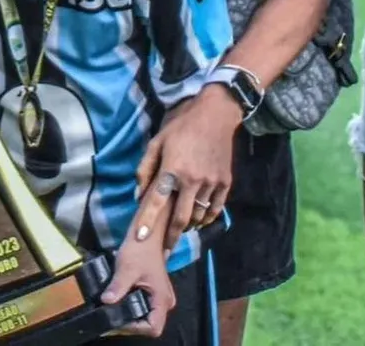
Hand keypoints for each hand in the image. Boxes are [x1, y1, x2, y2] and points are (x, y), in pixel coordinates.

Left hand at [100, 234, 174, 336]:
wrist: (147, 229)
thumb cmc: (141, 247)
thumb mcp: (127, 267)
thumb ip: (117, 287)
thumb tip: (105, 302)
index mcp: (162, 299)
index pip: (153, 327)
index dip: (135, 328)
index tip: (117, 319)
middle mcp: (164, 301)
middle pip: (148, 323)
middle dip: (129, 322)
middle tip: (111, 315)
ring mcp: (159, 296)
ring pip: (144, 315)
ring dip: (128, 313)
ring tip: (112, 307)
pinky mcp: (153, 290)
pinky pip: (143, 305)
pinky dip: (130, 305)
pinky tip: (118, 299)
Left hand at [132, 84, 239, 251]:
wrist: (215, 115)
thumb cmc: (182, 126)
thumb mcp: (157, 141)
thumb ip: (146, 167)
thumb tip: (139, 194)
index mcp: (173, 168)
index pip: (157, 201)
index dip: (147, 221)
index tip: (140, 239)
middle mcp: (192, 180)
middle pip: (181, 218)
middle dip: (172, 237)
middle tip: (165, 249)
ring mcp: (211, 182)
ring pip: (199, 216)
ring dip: (189, 225)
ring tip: (181, 228)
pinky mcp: (225, 182)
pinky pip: (216, 209)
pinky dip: (207, 218)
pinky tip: (200, 218)